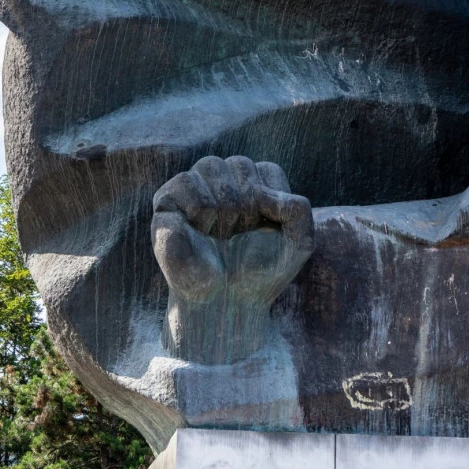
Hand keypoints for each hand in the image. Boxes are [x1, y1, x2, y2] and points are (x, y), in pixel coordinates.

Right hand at [151, 155, 312, 361]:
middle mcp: (225, 183)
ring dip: (222, 202)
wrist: (226, 305)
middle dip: (246, 201)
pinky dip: (197, 204)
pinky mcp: (168, 204)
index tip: (267, 231)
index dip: (270, 202)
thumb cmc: (261, 273)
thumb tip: (270, 192)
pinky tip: (202, 227)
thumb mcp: (299, 244)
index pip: (267, 172)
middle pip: (239, 164)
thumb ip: (300, 211)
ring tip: (222, 232)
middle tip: (241, 234)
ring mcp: (195, 191)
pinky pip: (182, 182)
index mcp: (256, 186)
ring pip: (210, 165)